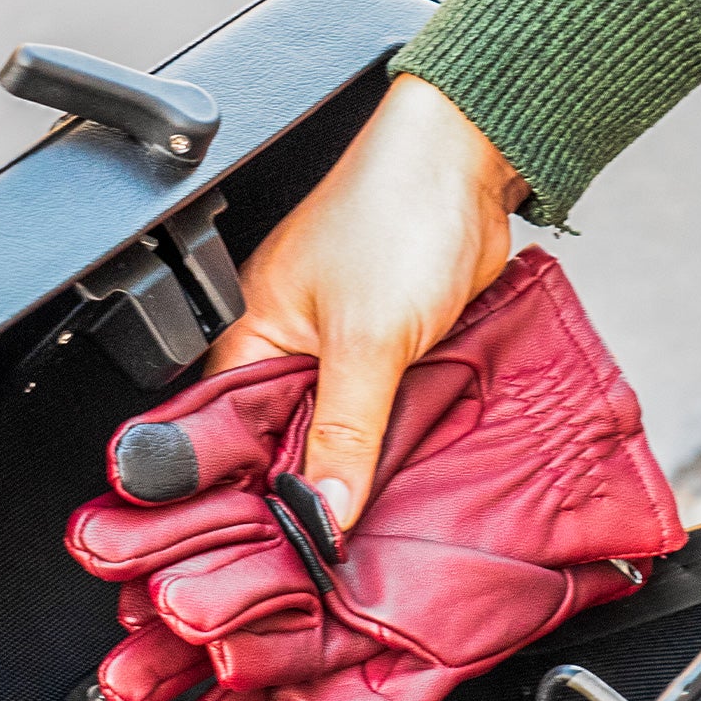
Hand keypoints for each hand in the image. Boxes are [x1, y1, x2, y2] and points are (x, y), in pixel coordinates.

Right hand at [204, 72, 528, 527]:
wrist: (471, 160)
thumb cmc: (399, 211)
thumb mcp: (367, 341)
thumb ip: (346, 433)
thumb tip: (324, 509)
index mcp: (248, 333)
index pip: (230, 434)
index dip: (251, 490)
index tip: (279, 540)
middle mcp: (283, 345)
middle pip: (282, 442)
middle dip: (306, 487)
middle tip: (326, 540)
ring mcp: (335, 351)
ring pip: (333, 433)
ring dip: (352, 467)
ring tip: (361, 517)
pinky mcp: (383, 353)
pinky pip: (374, 416)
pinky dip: (385, 442)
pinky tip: (396, 473)